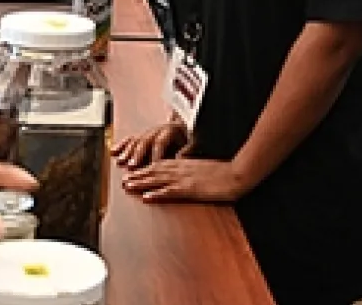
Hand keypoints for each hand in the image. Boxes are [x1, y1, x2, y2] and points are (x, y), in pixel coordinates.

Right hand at [111, 120, 189, 168]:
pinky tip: (113, 152)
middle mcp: (155, 131)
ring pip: (135, 141)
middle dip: (137, 155)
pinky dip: (121, 145)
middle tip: (132, 166)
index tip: (153, 166)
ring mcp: (147, 133)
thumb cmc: (188, 138)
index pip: (160, 142)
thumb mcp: (193, 142)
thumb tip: (181, 158)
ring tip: (121, 162)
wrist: (183, 126)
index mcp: (169, 131)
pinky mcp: (141, 136)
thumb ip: (188, 150)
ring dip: (127, 152)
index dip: (156, 154)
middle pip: (144, 142)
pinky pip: (129, 139)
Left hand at [123, 158, 247, 201]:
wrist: (238, 173)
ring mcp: (185, 178)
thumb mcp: (205, 168)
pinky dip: (156, 194)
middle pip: (154, 171)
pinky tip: (146, 197)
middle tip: (123, 179)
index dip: (145, 168)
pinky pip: (170, 192)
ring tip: (127, 185)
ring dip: (141, 183)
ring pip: (157, 179)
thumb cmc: (225, 172)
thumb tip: (185, 173)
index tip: (133, 171)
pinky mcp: (191, 189)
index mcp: (185, 163)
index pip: (160, 164)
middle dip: (138, 175)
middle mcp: (181, 169)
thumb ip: (192, 169)